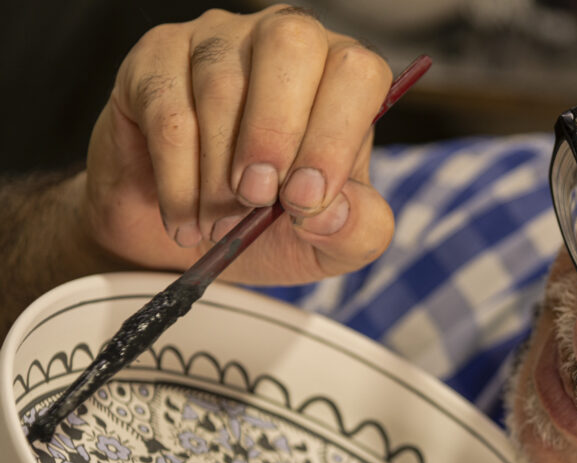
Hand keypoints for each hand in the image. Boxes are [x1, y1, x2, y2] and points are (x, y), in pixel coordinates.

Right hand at [82, 4, 394, 283]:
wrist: (191, 239)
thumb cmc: (272, 226)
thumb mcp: (331, 245)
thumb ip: (355, 231)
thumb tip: (331, 210)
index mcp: (342, 78)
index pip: (358, 74)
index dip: (334, 138)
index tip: (306, 200)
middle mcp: (284, 42)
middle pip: (291, 45)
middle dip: (275, 134)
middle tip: (256, 198)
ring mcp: (218, 40)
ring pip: (221, 85)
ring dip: (219, 174)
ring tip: (221, 225)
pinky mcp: (156, 59)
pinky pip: (167, 111)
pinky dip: (178, 181)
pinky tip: (186, 219)